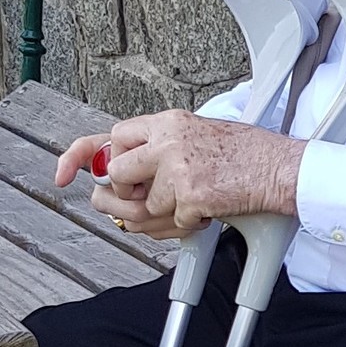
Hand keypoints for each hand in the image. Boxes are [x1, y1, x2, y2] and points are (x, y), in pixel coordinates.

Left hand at [57, 112, 306, 236]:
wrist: (282, 168)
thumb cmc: (249, 155)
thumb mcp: (197, 137)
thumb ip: (157, 150)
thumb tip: (118, 174)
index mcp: (168, 122)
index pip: (110, 137)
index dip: (80, 156)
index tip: (63, 173)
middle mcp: (168, 140)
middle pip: (117, 173)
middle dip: (126, 194)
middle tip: (148, 199)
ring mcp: (177, 167)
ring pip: (142, 204)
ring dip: (162, 215)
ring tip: (188, 205)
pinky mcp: (190, 194)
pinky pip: (171, 222)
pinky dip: (189, 225)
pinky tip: (208, 210)